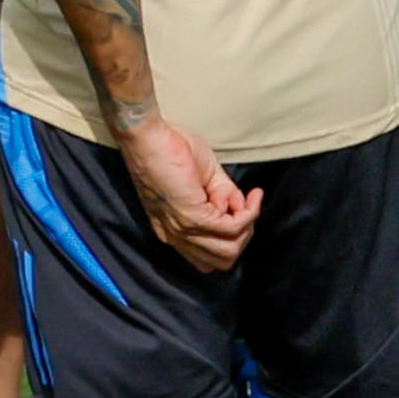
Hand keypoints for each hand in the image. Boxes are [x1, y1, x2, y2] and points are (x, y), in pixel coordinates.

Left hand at [121, 117, 261, 272]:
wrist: (147, 137)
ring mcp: (183, 229)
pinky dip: (248, 213)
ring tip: (249, 201)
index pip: (208, 258)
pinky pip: (231, 227)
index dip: (231, 238)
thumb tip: (240, 207)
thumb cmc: (169, 147)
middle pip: (222, 260)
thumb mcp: (203, 176)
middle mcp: (176, 237)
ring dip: (247, 226)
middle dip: (244, 236)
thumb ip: (222, 195)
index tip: (240, 210)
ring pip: (229, 250)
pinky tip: (251, 196)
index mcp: (173, 230)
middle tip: (247, 208)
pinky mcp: (191, 217)